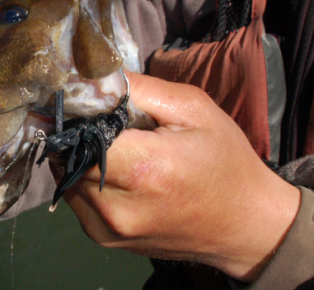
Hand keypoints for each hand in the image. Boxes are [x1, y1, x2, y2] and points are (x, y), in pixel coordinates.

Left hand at [55, 73, 300, 281]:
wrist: (245, 225)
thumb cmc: (224, 161)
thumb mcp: (193, 109)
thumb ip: (138, 89)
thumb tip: (91, 76)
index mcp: (142, 169)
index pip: (78, 132)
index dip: (78, 113)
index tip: (88, 101)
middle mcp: (117, 206)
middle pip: (70, 155)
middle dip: (79, 134)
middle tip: (103, 123)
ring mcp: (108, 228)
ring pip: (68, 176)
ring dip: (81, 157)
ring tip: (115, 149)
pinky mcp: (104, 239)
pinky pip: (76, 198)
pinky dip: (86, 180)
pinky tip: (115, 173)